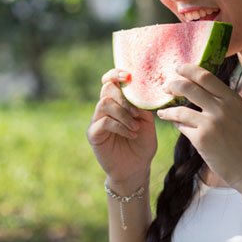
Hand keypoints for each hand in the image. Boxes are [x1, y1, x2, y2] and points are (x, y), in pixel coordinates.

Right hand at [87, 69, 156, 190]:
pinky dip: (120, 126)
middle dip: (124, 98)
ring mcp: (97, 121)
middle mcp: (104, 109)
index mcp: (117, 102)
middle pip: (107, 90)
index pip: (109, 81)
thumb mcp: (147, 121)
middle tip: (137, 112)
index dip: (115, 74)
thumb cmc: (142, 143)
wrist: (136, 168)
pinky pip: (104, 122)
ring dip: (123, 113)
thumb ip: (142, 105)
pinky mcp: (93, 134)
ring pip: (105, 104)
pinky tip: (131, 134)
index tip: (128, 76)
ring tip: (135, 126)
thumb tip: (139, 90)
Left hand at [156, 63, 241, 194]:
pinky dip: (177, 126)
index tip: (179, 68)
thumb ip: (225, 102)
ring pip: (180, 110)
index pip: (206, 76)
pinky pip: (183, 128)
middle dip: (173, 85)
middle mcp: (222, 108)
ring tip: (162, 112)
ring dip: (168, 110)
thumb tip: (202, 90)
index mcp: (233, 99)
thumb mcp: (241, 115)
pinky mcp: (202, 140)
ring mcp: (211, 124)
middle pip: (189, 88)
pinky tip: (176, 126)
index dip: (189, 70)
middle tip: (166, 87)